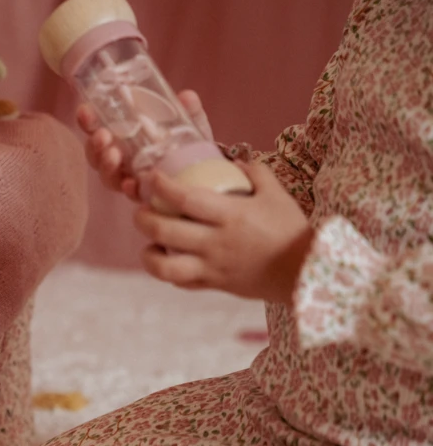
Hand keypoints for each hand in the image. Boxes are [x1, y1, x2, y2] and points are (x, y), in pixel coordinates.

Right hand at [78, 89, 213, 201]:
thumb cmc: (190, 148)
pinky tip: (131, 183)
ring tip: (113, 156)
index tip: (84, 110)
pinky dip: (129, 189)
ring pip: (108, 176)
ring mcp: (130, 180)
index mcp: (124, 139)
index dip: (87, 121)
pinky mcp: (145, 196)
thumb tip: (187, 96)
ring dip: (106, 166)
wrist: (208, 176)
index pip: (98, 129)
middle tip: (102, 136)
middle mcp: (122, 161)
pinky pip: (132, 195)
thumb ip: (188, 111)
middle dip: (94, 145)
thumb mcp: (190, 125)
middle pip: (97, 155)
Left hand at [133, 161, 313, 303]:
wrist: (305, 272)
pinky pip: (182, 283)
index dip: (163, 187)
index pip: (186, 199)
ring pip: (166, 266)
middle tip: (140, 210)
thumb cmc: (290, 230)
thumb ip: (256, 173)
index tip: (151, 178)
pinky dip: (168, 273)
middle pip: (166, 231)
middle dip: (144, 219)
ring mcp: (213, 267)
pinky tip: (167, 261)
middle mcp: (217, 242)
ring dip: (149, 255)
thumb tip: (234, 161)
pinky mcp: (215, 285)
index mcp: (231, 216)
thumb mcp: (277, 195)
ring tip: (147, 244)